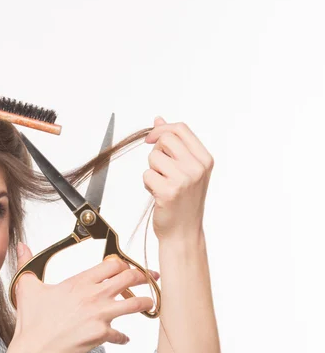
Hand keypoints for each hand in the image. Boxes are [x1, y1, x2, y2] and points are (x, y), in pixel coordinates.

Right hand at [12, 242, 160, 352]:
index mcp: (79, 282)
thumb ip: (27, 263)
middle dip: (143, 277)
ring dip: (145, 302)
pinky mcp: (102, 334)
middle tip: (149, 278)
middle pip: (129, 279)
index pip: (112, 264)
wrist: (37, 347)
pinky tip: (123, 337)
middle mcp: (94, 295)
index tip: (126, 267)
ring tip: (149, 303)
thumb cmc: (33, 320)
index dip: (122, 264)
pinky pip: (121, 334)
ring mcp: (100, 315)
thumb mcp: (28, 287)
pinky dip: (123, 337)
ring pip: (135, 304)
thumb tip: (22, 248)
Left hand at [144, 117, 213, 240]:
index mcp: (205, 159)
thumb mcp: (186, 170)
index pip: (181, 129)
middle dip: (156, 152)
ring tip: (161, 185)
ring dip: (152, 171)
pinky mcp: (169, 191)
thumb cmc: (183, 201)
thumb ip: (174, 144)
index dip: (161, 130)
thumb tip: (159, 119)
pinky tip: (157, 195)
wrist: (184, 232)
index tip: (150, 138)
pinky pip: (147, 175)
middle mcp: (197, 167)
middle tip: (160, 170)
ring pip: (153, 158)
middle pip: (165, 139)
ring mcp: (184, 179)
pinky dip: (148, 184)